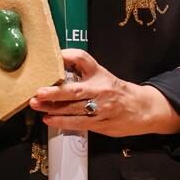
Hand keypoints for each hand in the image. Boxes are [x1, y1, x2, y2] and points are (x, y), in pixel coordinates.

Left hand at [30, 49, 179, 136]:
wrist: (142, 109)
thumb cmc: (115, 91)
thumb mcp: (101, 75)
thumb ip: (82, 70)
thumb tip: (56, 65)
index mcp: (100, 74)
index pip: (83, 59)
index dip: (68, 56)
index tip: (54, 56)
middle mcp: (100, 89)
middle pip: (75, 90)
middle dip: (55, 92)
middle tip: (39, 92)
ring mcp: (101, 108)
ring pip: (74, 109)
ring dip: (54, 108)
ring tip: (37, 105)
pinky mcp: (101, 124)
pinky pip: (79, 123)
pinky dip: (63, 122)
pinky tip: (49, 120)